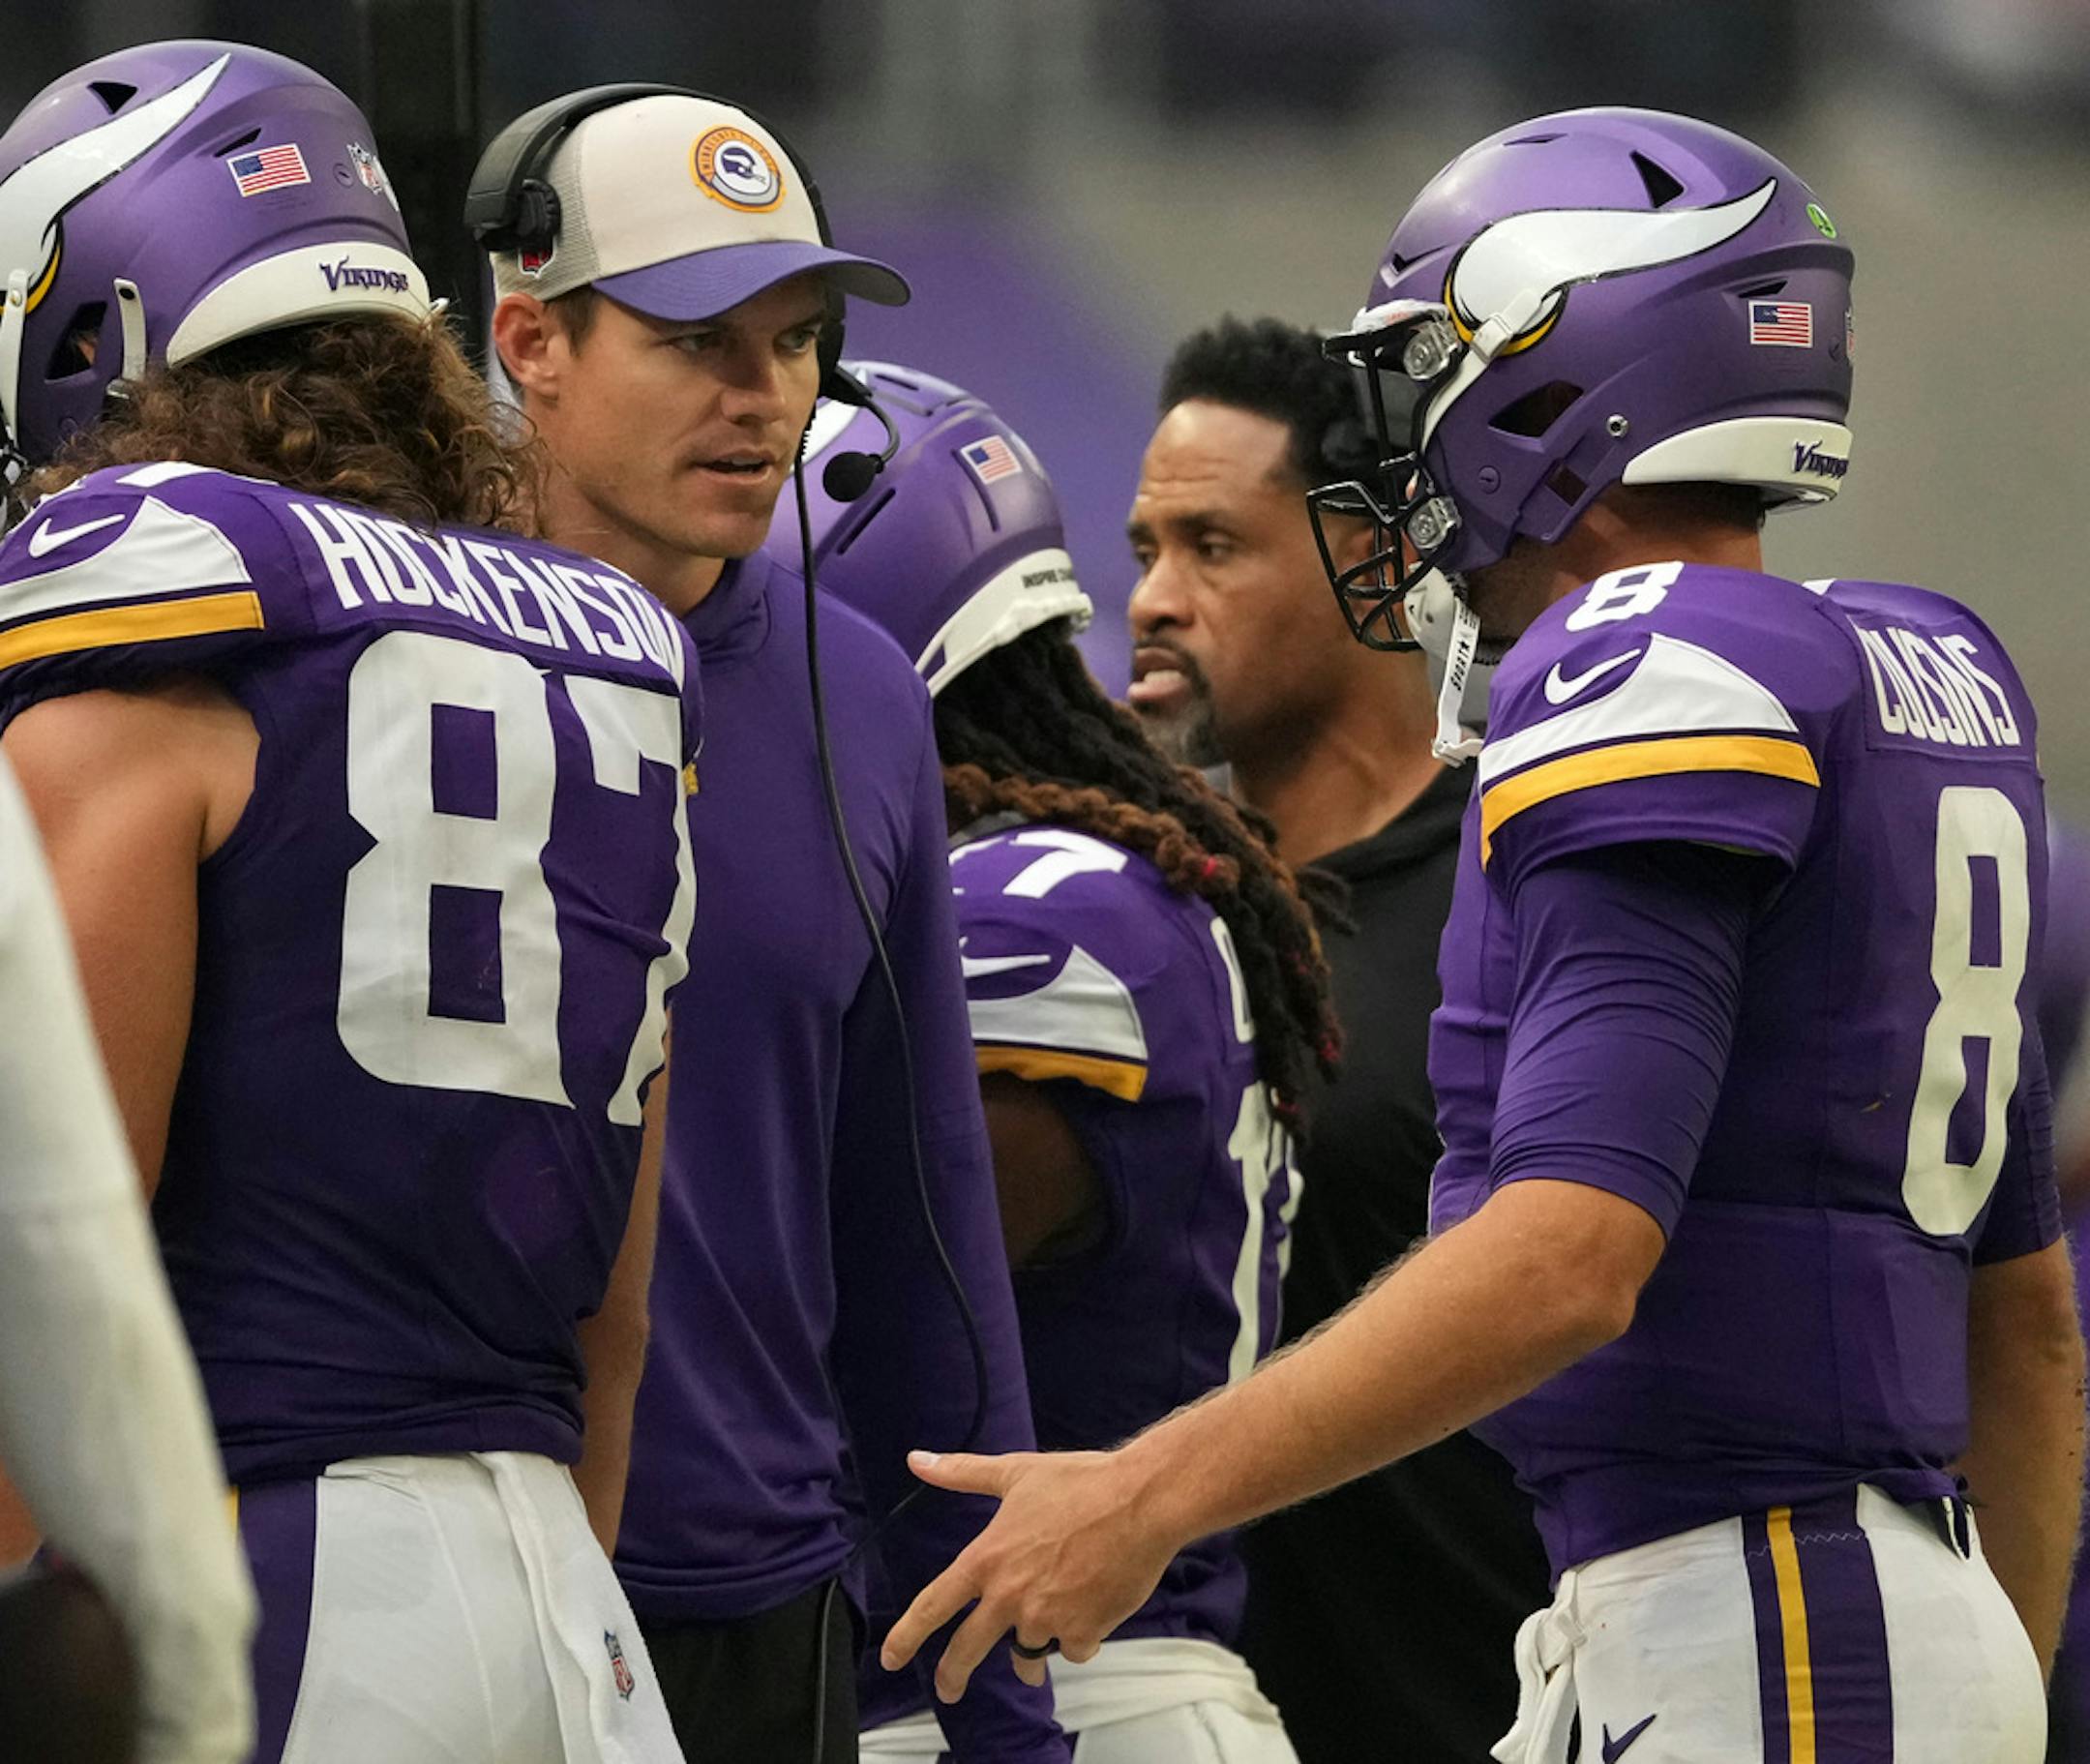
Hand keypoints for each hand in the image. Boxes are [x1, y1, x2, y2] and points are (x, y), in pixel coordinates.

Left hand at [878, 1445, 1181, 1701]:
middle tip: (949, 1689)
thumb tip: (917, 1460)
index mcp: (988, 1559)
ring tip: (1036, 1648)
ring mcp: (1046, 1618)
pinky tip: (1090, 1613)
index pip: (933, 1604)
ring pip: (1027, 1653)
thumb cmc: (1082, 1482)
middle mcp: (1010, 1595)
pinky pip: (1074, 1648)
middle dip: (953, 1675)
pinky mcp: (1084, 1631)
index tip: (891, 1656)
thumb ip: (963, 1473)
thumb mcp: (1015, 1472)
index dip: (907, 1635)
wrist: (1142, 1501)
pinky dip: (1079, 1636)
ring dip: (1030, 1652)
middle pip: (967, 1650)